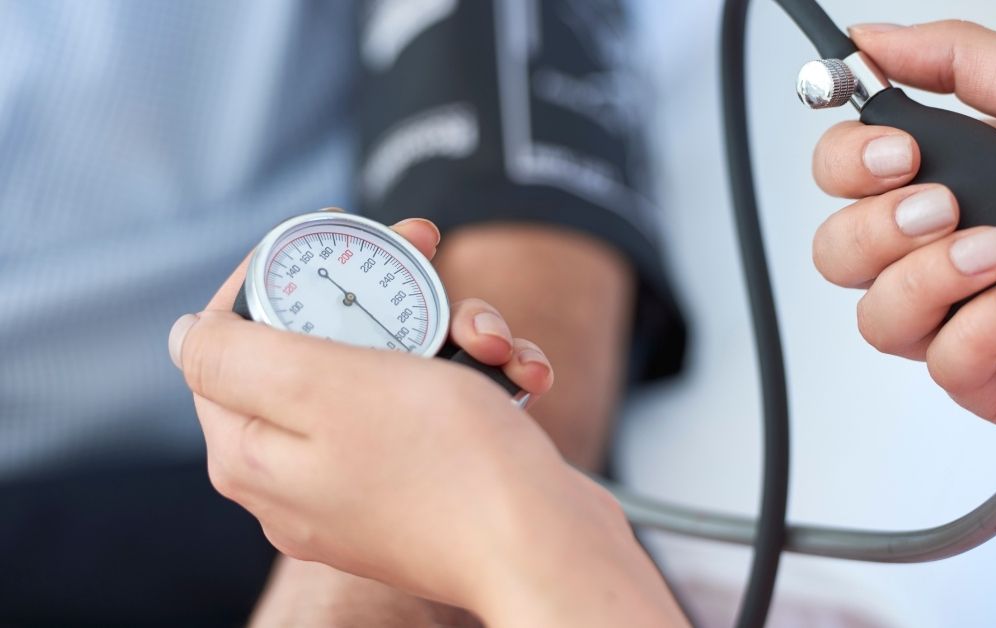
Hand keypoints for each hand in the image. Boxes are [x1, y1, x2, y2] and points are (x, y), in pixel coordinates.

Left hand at [170, 218, 682, 625]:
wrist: (549, 548)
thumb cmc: (448, 465)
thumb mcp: (325, 386)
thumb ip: (236, 354)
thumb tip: (188, 335)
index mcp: (253, 452)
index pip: (230, 336)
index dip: (279, 272)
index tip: (337, 237)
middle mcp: (301, 474)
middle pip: (321, 344)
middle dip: (385, 294)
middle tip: (428, 251)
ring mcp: (367, 482)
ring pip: (391, 368)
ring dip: (451, 333)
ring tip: (492, 342)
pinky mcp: (428, 485)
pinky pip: (439, 408)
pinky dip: (480, 378)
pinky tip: (521, 375)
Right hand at [810, 21, 995, 433]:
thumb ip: (956, 59)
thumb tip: (867, 43)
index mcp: (948, 177)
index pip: (841, 176)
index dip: (849, 165)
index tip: (900, 154)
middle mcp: (940, 249)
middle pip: (836, 252)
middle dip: (881, 227)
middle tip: (947, 208)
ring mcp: (959, 314)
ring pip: (875, 317)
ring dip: (932, 278)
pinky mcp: (988, 375)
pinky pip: (939, 364)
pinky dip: (982, 330)